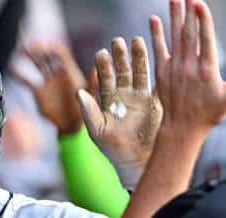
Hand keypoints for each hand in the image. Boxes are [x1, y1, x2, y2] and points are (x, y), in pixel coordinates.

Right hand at [12, 43, 86, 133]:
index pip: (61, 54)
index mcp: (70, 71)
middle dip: (38, 49)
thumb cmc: (85, 110)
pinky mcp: (38, 90)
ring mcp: (47, 80)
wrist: (72, 126)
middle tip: (31, 46)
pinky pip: (26, 80)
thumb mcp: (91, 97)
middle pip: (46, 55)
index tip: (45, 46)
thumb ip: (92, 84)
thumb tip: (96, 70)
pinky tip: (12, 68)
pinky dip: (19, 74)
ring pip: (35, 64)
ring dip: (28, 56)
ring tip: (20, 51)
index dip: (53, 48)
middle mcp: (57, 72)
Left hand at [77, 37, 162, 189]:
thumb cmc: (112, 148)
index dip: (103, 66)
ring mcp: (140, 97)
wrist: (134, 160)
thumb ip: (88, 110)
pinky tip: (155, 55)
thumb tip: (78, 91)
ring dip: (137, 57)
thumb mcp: (96, 129)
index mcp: (108, 101)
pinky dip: (155, 69)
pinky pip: (155, 82)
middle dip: (119, 56)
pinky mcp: (155, 102)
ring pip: (139, 72)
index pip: (105, 79)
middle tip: (117, 41)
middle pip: (122, 71)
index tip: (100, 52)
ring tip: (136, 40)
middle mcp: (124, 96)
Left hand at [150, 0, 225, 141]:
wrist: (181, 128)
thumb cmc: (208, 114)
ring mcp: (173, 68)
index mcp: (206, 69)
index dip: (202, 20)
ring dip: (174, 17)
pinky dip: (156, 34)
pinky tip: (153, 20)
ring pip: (174, 37)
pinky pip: (158, 50)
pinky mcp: (162, 73)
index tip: (198, 3)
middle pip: (188, 33)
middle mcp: (188, 66)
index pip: (205, 38)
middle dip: (188, 12)